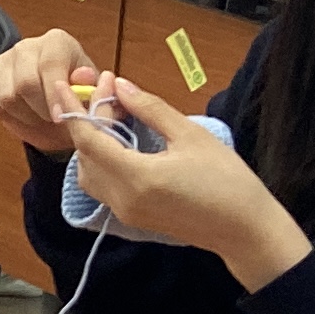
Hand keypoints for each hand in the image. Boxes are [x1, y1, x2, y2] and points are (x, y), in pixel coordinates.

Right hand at [0, 30, 98, 155]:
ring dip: (26, 116)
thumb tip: (84, 76)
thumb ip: (91, 86)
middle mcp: (27, 46)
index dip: (54, 94)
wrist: (55, 96)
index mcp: (57, 42)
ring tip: (41, 118)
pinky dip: (11, 118)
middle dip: (40, 110)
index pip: (50, 65)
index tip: (60, 117)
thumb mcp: (91, 92)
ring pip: (7, 97)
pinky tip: (26, 116)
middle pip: (25, 83)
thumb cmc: (75, 92)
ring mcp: (4, 59)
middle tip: (53, 120)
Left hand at [62, 77, 312, 288]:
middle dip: (89, 119)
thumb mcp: (191, 135)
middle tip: (110, 91)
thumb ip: (150, 109)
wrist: (246, 231)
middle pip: (85, 154)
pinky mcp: (133, 218)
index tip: (67, 82)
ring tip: (114, 113)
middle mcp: (122, 199)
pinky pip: (102, 186)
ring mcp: (125, 212)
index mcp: (136, 178)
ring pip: (88, 172)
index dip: (74, 108)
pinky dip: (102, 160)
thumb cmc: (228, 180)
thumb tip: (120, 86)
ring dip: (92, 142)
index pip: (87, 139)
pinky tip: (120, 139)